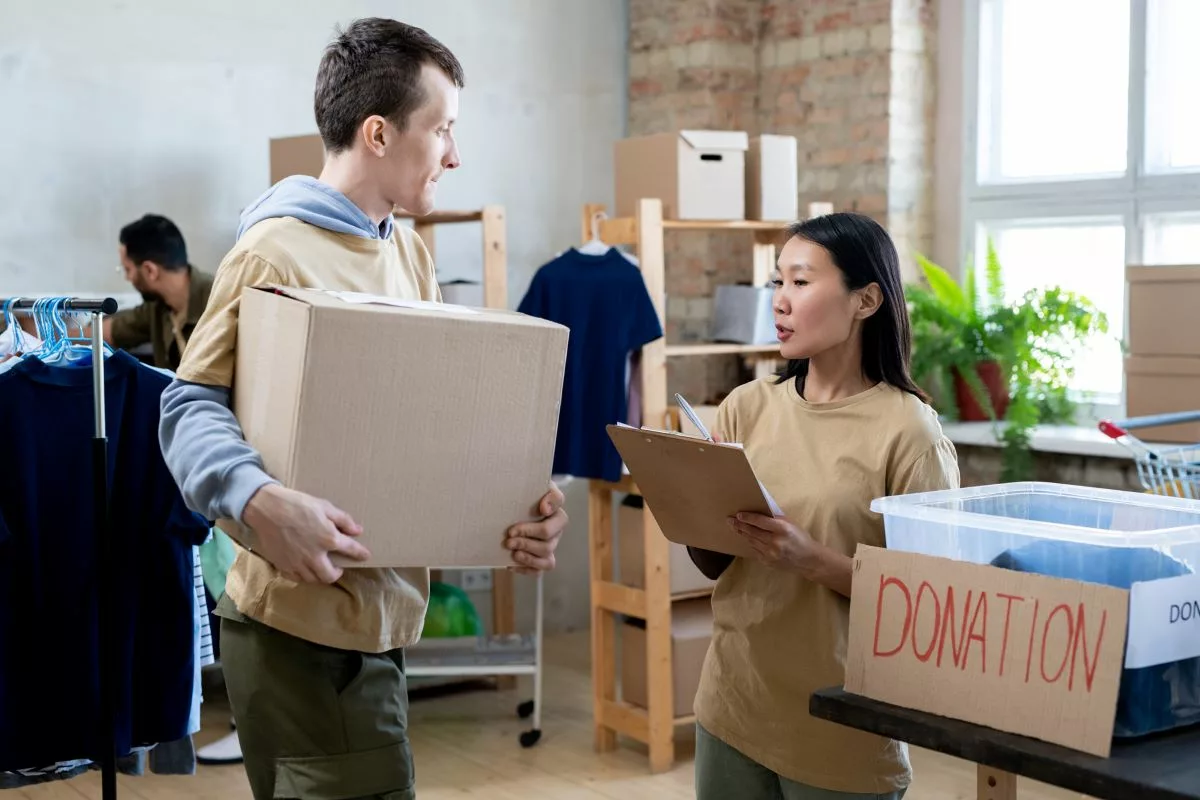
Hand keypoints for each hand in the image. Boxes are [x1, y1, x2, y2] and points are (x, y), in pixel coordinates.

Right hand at [241, 484, 370, 583]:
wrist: (266, 509)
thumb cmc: (296, 504)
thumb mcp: (324, 506)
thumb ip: (343, 520)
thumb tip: (357, 530)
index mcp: (328, 539)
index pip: (351, 550)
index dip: (360, 554)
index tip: (365, 556)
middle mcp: (314, 556)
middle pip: (330, 576)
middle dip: (337, 573)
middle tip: (338, 567)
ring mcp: (298, 563)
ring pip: (313, 579)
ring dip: (320, 576)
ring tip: (322, 568)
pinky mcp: (283, 565)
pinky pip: (297, 578)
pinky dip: (303, 576)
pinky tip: (305, 568)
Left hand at [504, 481, 567, 574]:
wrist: (511, 503)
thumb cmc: (525, 494)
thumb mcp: (535, 485)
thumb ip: (546, 492)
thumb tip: (545, 509)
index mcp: (557, 514)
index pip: (557, 521)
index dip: (538, 524)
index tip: (524, 522)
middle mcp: (556, 532)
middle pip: (548, 544)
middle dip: (526, 543)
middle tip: (508, 539)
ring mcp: (549, 547)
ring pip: (547, 561)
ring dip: (528, 558)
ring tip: (512, 552)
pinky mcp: (539, 559)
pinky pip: (538, 572)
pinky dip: (525, 569)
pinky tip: (510, 564)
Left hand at [728, 512, 816, 571]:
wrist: (809, 560)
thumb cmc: (801, 538)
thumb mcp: (791, 524)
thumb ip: (775, 519)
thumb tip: (759, 512)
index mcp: (782, 529)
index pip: (760, 521)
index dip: (748, 517)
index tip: (738, 515)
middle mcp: (775, 542)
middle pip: (752, 531)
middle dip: (739, 525)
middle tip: (729, 520)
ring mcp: (770, 553)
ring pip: (751, 541)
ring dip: (743, 533)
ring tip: (735, 527)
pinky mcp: (767, 561)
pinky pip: (755, 550)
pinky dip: (751, 543)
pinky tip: (747, 538)